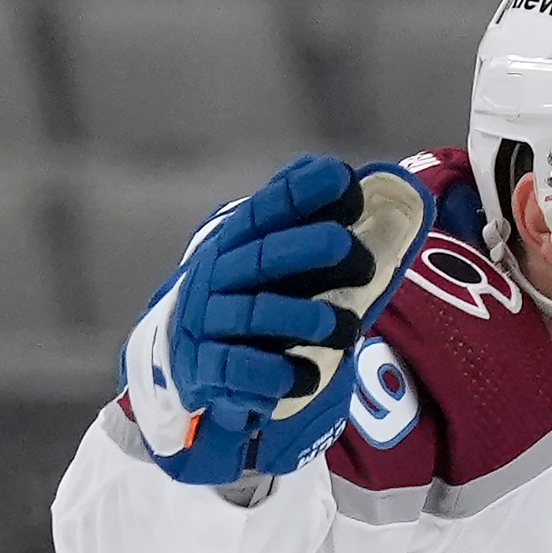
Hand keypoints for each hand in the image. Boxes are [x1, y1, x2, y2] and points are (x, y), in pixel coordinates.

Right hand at [129, 154, 428, 484]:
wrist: (187, 353)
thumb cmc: (247, 293)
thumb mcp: (264, 252)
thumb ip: (297, 221)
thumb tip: (342, 174)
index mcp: (236, 240)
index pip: (266, 209)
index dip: (301, 193)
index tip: (342, 180)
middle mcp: (219, 274)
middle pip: (263, 257)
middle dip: (311, 251)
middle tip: (364, 261)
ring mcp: (209, 320)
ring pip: (256, 313)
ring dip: (306, 319)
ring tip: (349, 330)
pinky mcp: (208, 367)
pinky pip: (239, 369)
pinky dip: (275, 373)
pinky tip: (308, 377)